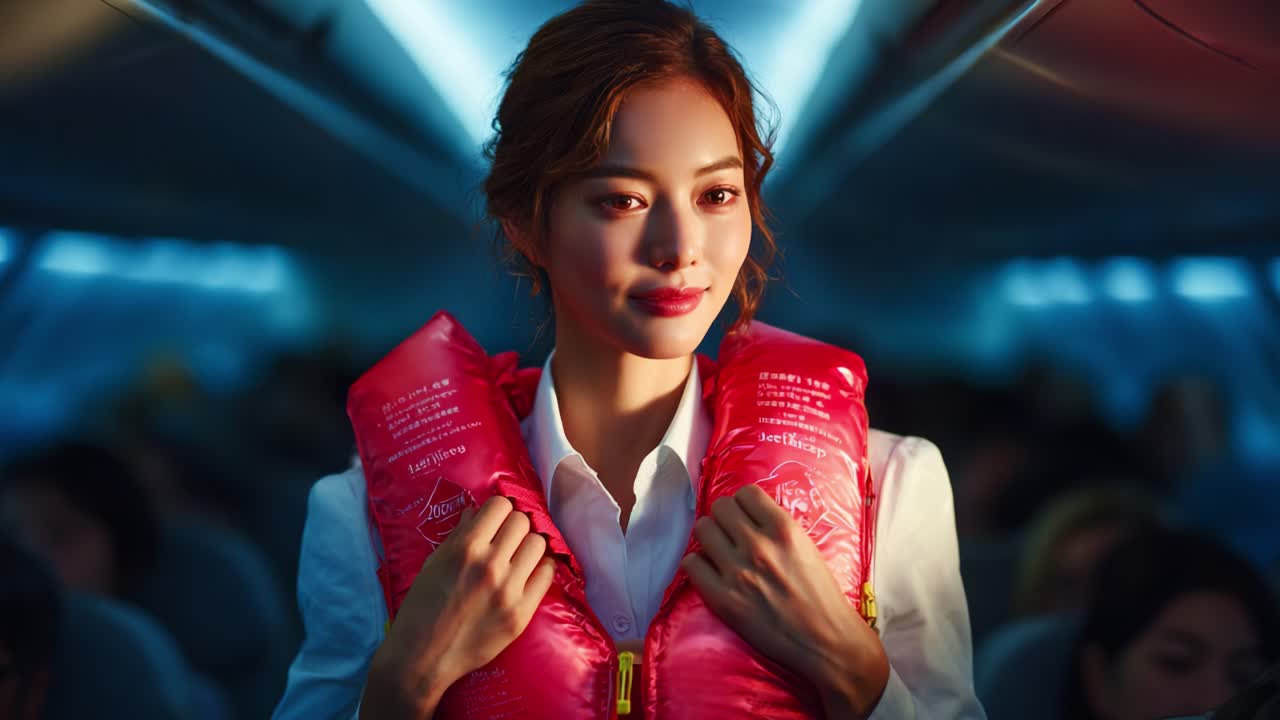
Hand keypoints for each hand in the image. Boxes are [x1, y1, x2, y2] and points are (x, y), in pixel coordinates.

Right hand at [362, 496, 555, 718]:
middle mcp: (490, 565)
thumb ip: (459, 535)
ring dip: (529, 545)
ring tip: (519, 555)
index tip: (495, 520)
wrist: (423, 657)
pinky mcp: (521, 613)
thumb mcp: (433, 563)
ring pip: (539, 543)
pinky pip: (547, 575)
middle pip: (522, 521)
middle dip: (514, 526)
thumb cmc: (422, 606)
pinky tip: (528, 573)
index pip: (500, 505)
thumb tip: (476, 511)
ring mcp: (508, 590)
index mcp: (465, 548)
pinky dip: (540, 568)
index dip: (498, 510)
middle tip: (507, 539)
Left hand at [680, 484, 889, 718]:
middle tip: (731, 534)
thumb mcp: (805, 547)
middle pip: (720, 507)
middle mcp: (758, 545)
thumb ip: (776, 528)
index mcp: (783, 529)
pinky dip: (698, 565)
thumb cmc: (821, 595)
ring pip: (702, 530)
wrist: (825, 640)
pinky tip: (710, 572)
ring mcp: (737, 572)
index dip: (743, 504)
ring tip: (719, 551)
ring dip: (709, 538)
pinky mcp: (723, 598)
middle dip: (724, 518)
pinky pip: (691, 564)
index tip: (745, 516)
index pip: (746, 493)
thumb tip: (747, 515)